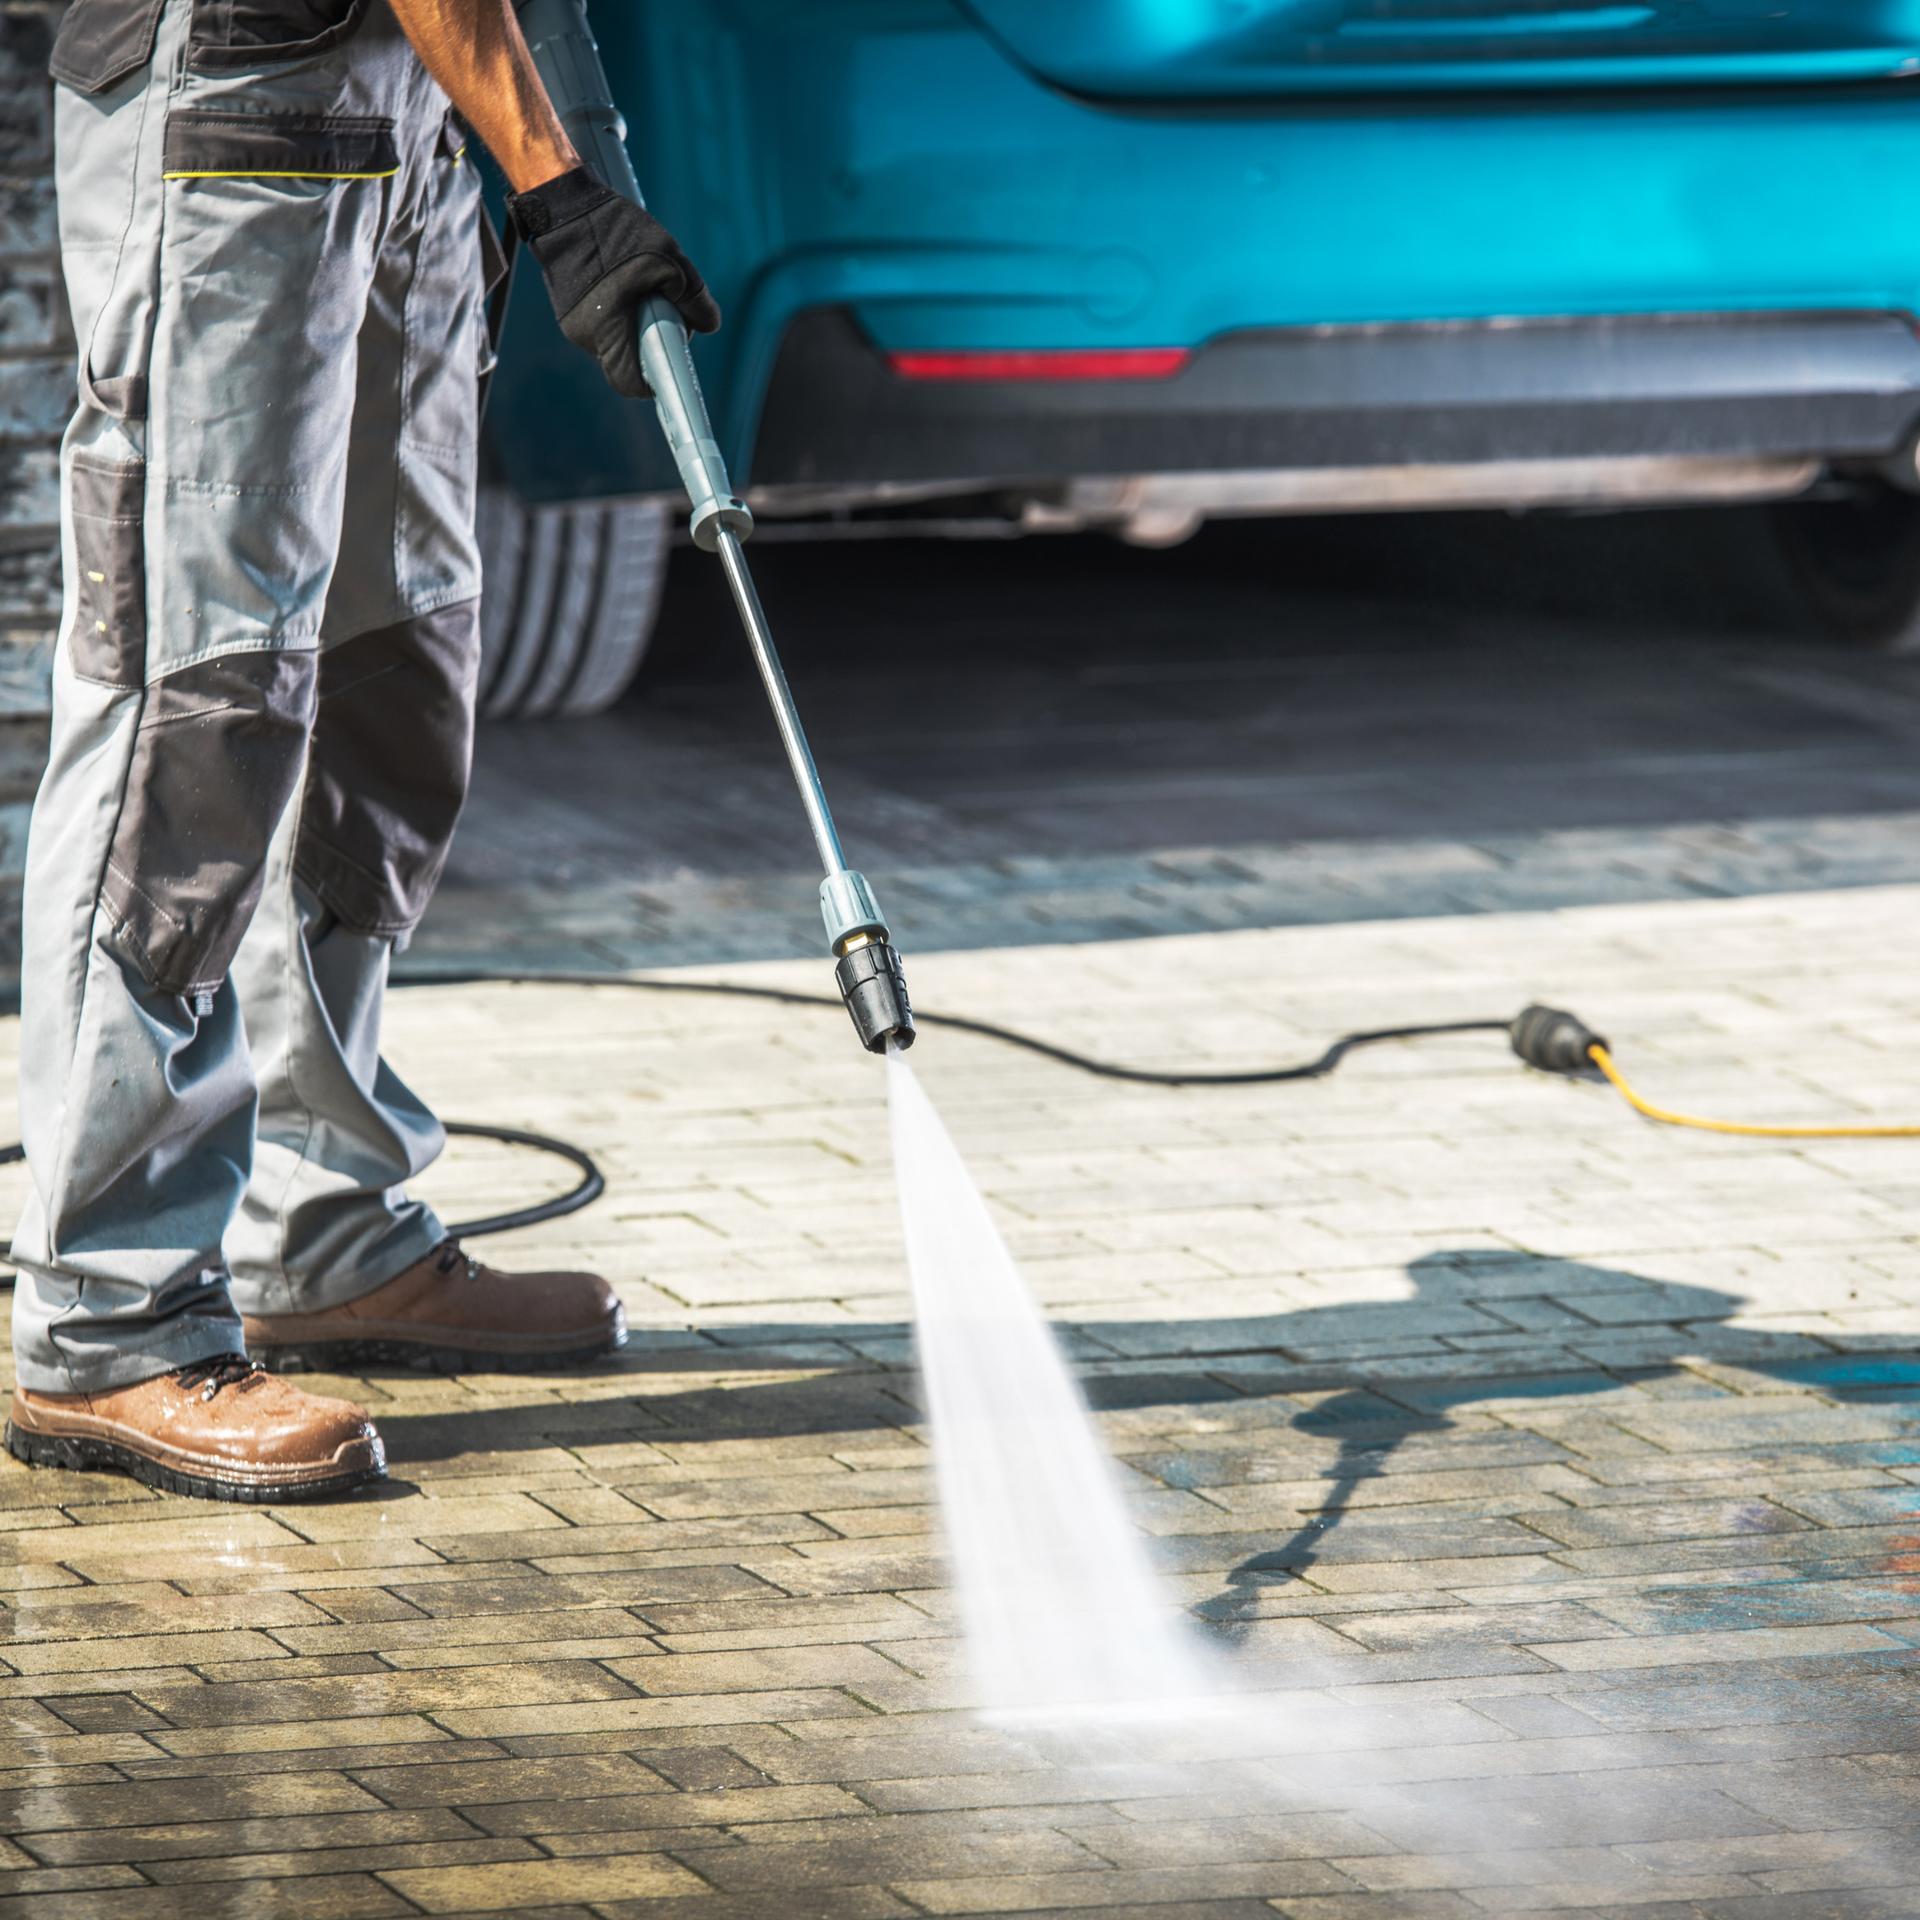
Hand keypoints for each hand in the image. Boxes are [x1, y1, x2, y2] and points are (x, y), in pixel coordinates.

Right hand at [507, 167, 720, 397]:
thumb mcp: (669, 259)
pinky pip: (603, 324)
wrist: (563, 204)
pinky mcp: (568, 308)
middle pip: (626, 362)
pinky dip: (620, 313)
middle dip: (650, 346)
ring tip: (644, 289)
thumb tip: (709, 324)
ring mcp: (572, 322)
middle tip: (665, 315)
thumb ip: (694, 297)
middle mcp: (585, 333)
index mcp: (606, 329)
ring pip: (615, 341)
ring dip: (635, 326)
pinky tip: (626, 283)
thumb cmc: (614, 231)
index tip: (670, 371)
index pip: (629, 383)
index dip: (653, 384)